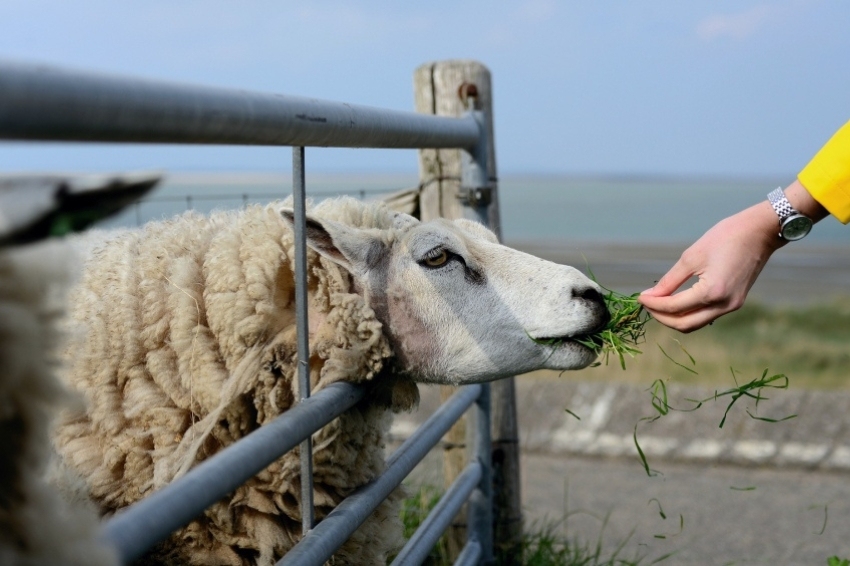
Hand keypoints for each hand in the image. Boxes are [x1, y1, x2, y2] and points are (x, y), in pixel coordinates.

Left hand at [638, 201, 783, 331]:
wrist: (760, 232)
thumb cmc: (725, 237)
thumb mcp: (691, 257)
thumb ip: (669, 281)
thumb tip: (651, 296)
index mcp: (712, 292)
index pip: (674, 308)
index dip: (653, 304)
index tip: (639, 297)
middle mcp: (724, 305)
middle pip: (684, 324)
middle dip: (661, 317)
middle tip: (647, 304)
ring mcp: (732, 306)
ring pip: (695, 323)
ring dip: (674, 318)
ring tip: (658, 304)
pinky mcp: (735, 303)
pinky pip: (706, 316)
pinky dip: (689, 313)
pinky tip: (677, 302)